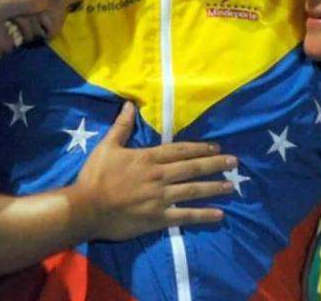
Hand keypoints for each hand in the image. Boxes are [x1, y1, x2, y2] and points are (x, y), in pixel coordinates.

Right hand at [72, 101, 235, 241]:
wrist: (86, 208)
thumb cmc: (95, 177)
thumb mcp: (107, 147)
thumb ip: (122, 126)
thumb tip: (129, 103)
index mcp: (148, 158)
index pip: (180, 151)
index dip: (200, 148)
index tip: (216, 147)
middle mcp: (159, 176)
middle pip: (193, 168)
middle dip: (215, 164)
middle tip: (234, 162)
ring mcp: (161, 198)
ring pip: (193, 190)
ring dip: (214, 187)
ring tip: (231, 185)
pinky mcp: (158, 218)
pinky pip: (185, 216)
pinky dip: (203, 215)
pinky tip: (219, 214)